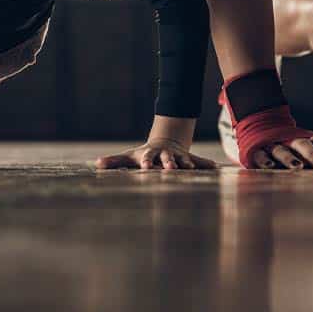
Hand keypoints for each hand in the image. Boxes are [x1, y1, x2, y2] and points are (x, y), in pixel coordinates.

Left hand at [95, 137, 216, 170]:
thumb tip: (95, 163)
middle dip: (168, 163)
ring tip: (192, 168)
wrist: (166, 142)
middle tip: (170, 168)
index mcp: (150, 155)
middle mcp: (165, 155)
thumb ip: (114, 161)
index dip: (146, 162)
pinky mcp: (188, 159)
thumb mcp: (129, 157)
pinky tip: (217, 168)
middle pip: (166, 159)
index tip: (145, 167)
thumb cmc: (143, 155)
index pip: (147, 158)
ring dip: (186, 164)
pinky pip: (199, 162)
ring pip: (183, 160)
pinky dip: (207, 164)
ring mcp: (178, 157)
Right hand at [247, 134, 312, 170]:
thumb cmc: (296, 148)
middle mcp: (291, 141)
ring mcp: (274, 146)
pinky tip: (271, 167)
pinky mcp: (257, 152)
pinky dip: (265, 160)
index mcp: (307, 139)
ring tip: (297, 167)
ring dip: (289, 158)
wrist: (264, 131)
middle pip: (303, 144)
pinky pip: (260, 155)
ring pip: (281, 150)